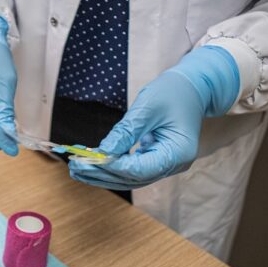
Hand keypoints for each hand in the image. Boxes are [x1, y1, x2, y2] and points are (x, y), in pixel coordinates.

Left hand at [69, 46, 239, 189]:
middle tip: (75, 168)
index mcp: (179, 152)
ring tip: (78, 170)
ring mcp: (166, 165)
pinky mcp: (157, 161)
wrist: (192, 88)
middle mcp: (174, 165)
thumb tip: (102, 152)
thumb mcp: (147, 107)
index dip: (113, 166)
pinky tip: (92, 163)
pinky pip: (132, 169)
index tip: (88, 161)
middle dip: (102, 174)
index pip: (141, 169)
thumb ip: (126, 132)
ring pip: (131, 178)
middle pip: (133, 178)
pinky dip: (112, 167)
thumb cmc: (173, 92)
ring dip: (103, 175)